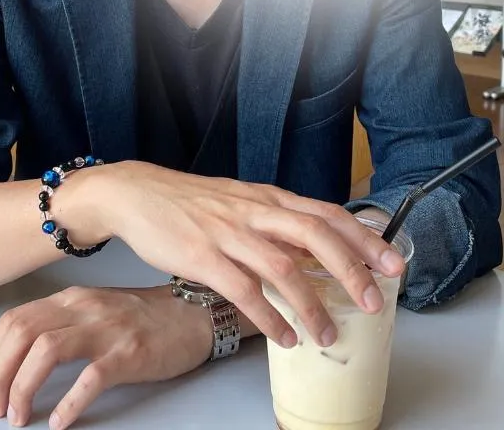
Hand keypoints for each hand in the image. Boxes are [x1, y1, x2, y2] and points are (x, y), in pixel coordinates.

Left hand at [0, 285, 212, 429]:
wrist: (193, 315)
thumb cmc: (144, 317)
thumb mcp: (97, 309)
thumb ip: (63, 322)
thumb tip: (19, 357)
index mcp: (73, 298)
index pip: (15, 320)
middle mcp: (85, 308)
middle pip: (22, 334)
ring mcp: (107, 329)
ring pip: (47, 352)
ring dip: (24, 388)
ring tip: (20, 417)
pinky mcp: (130, 353)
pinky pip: (90, 379)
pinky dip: (68, 403)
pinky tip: (60, 422)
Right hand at [79, 163, 404, 348]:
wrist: (138, 194)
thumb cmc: (193, 202)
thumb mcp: (241, 201)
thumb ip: (275, 222)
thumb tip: (315, 250)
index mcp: (268, 198)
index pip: (328, 213)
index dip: (364, 238)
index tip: (393, 262)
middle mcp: (255, 211)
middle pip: (316, 235)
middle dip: (351, 270)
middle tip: (374, 302)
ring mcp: (229, 232)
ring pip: (284, 267)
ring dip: (311, 305)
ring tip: (327, 335)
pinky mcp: (203, 255)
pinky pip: (244, 291)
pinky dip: (269, 317)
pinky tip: (283, 336)